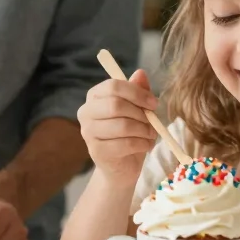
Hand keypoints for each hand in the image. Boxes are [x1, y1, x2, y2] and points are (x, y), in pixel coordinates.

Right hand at [77, 70, 157, 186]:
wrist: (122, 165)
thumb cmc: (130, 133)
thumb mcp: (137, 109)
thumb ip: (138, 91)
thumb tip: (140, 73)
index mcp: (94, 96)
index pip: (113, 86)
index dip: (137, 93)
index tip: (154, 103)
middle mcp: (86, 112)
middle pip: (116, 105)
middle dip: (140, 114)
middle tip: (153, 122)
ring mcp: (88, 133)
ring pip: (122, 125)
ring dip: (144, 130)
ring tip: (151, 135)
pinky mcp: (96, 151)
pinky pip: (125, 144)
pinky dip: (142, 144)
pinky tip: (146, 145)